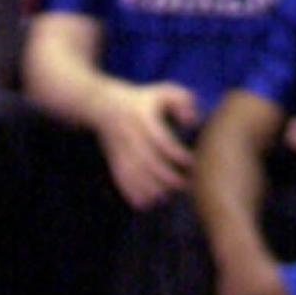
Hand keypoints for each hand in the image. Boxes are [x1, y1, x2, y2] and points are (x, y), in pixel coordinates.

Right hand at [95, 81, 199, 209]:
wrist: (104, 106)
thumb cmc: (141, 99)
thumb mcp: (163, 91)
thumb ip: (182, 100)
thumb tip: (191, 121)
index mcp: (143, 118)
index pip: (162, 140)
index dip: (177, 154)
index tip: (191, 161)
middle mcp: (130, 136)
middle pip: (149, 162)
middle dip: (168, 177)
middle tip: (184, 184)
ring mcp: (120, 151)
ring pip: (136, 176)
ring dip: (152, 190)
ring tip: (167, 195)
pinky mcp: (114, 162)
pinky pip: (122, 181)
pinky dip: (133, 195)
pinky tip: (147, 203)